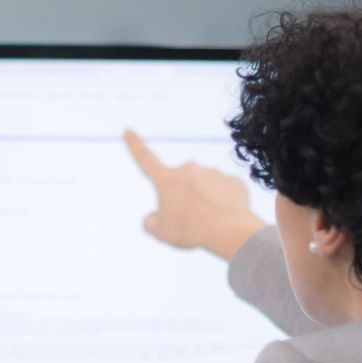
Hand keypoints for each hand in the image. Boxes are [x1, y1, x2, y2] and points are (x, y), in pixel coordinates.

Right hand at [125, 129, 266, 259]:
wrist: (229, 231)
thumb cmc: (191, 231)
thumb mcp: (160, 231)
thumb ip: (151, 221)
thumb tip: (155, 217)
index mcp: (167, 179)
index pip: (145, 159)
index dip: (134, 146)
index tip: (128, 131)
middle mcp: (189, 169)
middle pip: (181, 184)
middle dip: (183, 197)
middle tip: (188, 219)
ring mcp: (213, 173)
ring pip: (204, 188)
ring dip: (204, 200)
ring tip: (208, 221)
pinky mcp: (233, 181)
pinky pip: (224, 192)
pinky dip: (222, 204)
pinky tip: (224, 218)